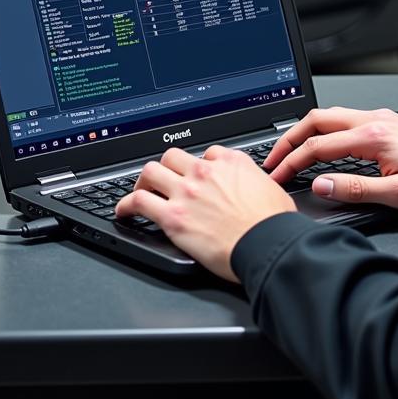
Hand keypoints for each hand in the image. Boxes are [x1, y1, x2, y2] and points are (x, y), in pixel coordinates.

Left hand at [114, 145, 295, 282]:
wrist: (268, 244)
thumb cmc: (274, 224)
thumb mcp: (271, 188)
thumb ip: (254, 181)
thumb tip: (253, 186)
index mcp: (230, 163)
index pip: (207, 154)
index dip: (200, 166)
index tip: (196, 176)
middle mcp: (205, 172)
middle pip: (173, 156)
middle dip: (167, 168)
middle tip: (164, 180)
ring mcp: (186, 192)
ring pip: (151, 171)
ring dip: (143, 181)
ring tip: (141, 191)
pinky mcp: (172, 216)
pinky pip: (138, 201)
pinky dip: (126, 205)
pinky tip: (123, 211)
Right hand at [264, 107, 397, 210]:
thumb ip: (355, 189)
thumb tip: (321, 185)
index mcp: (372, 137)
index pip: (318, 146)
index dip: (292, 161)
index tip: (277, 174)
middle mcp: (372, 120)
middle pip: (316, 120)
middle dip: (289, 138)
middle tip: (273, 158)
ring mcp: (377, 117)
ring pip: (328, 116)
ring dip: (304, 132)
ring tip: (289, 151)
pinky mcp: (382, 121)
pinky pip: (341, 119)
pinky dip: (321, 130)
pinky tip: (319, 144)